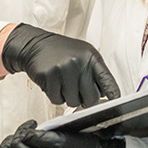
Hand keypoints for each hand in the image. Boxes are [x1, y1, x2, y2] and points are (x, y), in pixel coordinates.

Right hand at [1, 24, 119, 106]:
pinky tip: (54, 84)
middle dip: (85, 99)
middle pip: (91, 99)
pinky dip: (55, 96)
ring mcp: (63, 70)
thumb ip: (95, 74)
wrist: (35, 45)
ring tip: (63, 83)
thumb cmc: (61, 52)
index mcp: (91, 57)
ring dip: (68, 97)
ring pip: (73, 102)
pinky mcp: (49, 77)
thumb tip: (108, 96)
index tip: (112, 102)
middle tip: (77, 90)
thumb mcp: (83, 55)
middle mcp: (78, 63)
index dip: (112, 96)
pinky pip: (57, 100)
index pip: (108, 83)